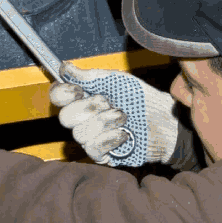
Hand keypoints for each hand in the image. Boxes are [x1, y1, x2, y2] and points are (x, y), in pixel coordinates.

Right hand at [50, 66, 179, 166]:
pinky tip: (125, 133)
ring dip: (105, 122)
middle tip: (109, 102)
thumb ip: (89, 76)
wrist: (164, 121)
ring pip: (79, 133)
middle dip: (89, 108)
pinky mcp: (101, 155)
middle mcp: (83, 118)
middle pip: (64, 117)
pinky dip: (110, 138)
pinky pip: (92, 148)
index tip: (79, 90)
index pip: (57, 96)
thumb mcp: (116, 81)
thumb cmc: (141, 99)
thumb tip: (64, 67)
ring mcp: (91, 137)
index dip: (63, 93)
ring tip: (124, 118)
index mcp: (83, 98)